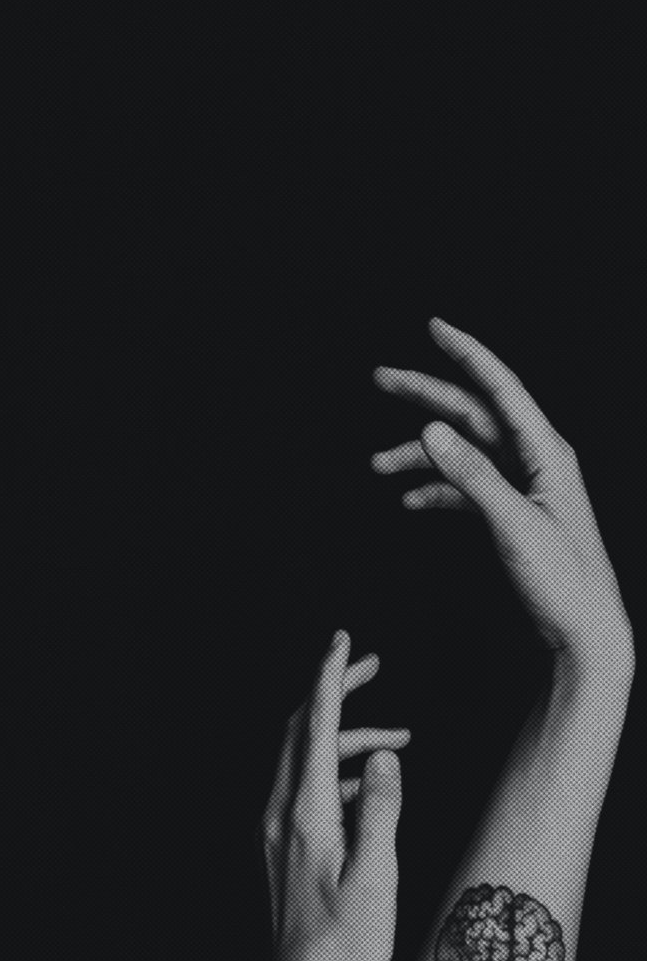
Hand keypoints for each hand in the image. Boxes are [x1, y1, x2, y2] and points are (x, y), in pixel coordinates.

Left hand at [258, 632, 409, 960]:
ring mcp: (275, 827)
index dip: (331, 677)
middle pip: (300, 727)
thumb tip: (387, 756)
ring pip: (303, 756)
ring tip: (399, 741)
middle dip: (333, 690)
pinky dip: (337, 769)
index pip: (316, 724)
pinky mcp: (279, 844)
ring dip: (346, 737)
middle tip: (371, 665)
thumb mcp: (379, 873)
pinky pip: (304, 785)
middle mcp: (281, 810)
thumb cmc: (346, 941)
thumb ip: (383, 809)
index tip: (343, 641)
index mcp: (307, 810)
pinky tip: (372, 787)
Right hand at [372, 318, 634, 679]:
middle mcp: (534, 463)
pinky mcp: (511, 517)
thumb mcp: (513, 524)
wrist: (583, 633)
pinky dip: (437, 490)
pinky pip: (466, 490)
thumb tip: (432, 431)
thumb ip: (471, 476)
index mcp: (545, 453)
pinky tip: (410, 500)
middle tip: (382, 379)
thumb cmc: (563, 581)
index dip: (466, 353)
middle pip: (473, 414)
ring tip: (377, 465)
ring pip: (463, 454)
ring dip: (420, 455)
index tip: (433, 327)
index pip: (500, 388)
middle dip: (427, 396)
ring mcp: (522, 490)